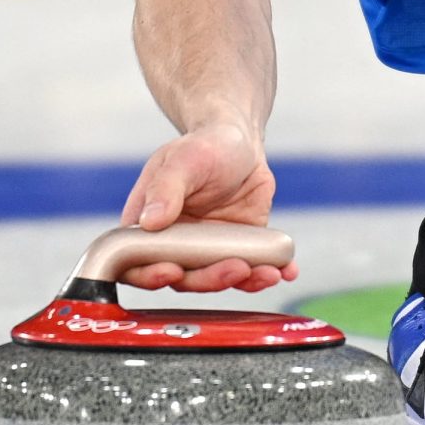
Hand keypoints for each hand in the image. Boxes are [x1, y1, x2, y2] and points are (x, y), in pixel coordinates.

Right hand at [115, 119, 300, 293]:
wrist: (240, 143)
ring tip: (267, 273)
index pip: (137, 262)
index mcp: (147, 226)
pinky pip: (250, 270)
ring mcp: (206, 252)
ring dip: (243, 281)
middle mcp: (175, 245)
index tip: (172, 271)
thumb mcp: (184, 160)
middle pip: (183, 279)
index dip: (149, 275)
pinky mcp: (236, 251)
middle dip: (209, 280)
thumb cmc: (204, 146)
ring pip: (218, 279)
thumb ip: (166, 189)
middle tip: (235, 268)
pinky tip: (286, 271)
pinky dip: (267, 274)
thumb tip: (150, 222)